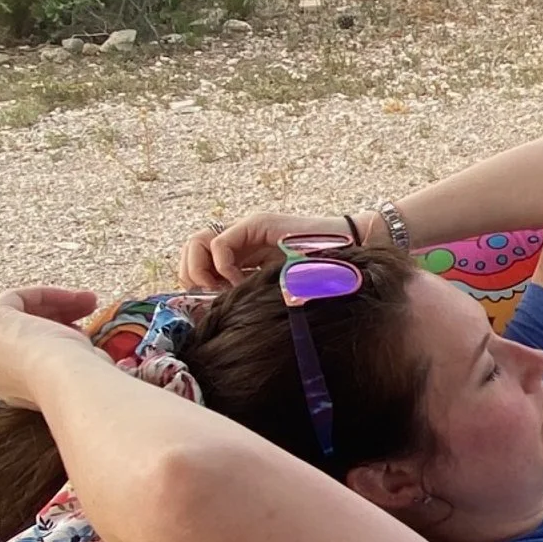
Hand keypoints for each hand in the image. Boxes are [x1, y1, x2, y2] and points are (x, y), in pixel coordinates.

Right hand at [0, 287, 100, 408]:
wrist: (67, 381)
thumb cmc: (83, 384)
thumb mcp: (83, 373)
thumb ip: (80, 364)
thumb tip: (96, 356)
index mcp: (14, 391)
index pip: (33, 355)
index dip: (59, 338)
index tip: (87, 330)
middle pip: (26, 333)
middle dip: (61, 316)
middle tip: (90, 307)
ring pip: (21, 316)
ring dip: (58, 304)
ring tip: (91, 301)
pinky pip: (15, 299)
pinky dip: (45, 294)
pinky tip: (72, 297)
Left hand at [177, 210, 354, 291]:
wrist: (350, 250)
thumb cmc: (321, 276)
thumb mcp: (276, 291)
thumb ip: (252, 295)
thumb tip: (222, 317)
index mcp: (244, 254)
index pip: (199, 261)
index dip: (196, 281)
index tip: (210, 302)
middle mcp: (241, 238)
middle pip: (192, 248)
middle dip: (193, 274)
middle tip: (211, 295)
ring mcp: (247, 229)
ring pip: (197, 242)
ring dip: (202, 268)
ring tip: (221, 288)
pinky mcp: (256, 224)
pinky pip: (219, 244)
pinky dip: (223, 266)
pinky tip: (241, 282)